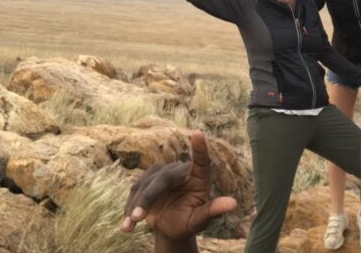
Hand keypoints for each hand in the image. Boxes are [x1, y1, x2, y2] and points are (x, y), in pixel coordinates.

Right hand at [122, 131, 236, 250]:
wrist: (170, 227)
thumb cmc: (189, 222)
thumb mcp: (201, 220)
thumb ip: (213, 211)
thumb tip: (233, 204)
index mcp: (199, 178)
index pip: (201, 161)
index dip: (200, 148)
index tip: (198, 133)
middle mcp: (180, 171)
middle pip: (163, 178)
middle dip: (149, 198)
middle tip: (139, 217)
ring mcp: (161, 174)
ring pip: (146, 185)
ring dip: (136, 205)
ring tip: (131, 225)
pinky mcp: (146, 181)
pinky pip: (135, 191)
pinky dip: (129, 207)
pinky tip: (127, 225)